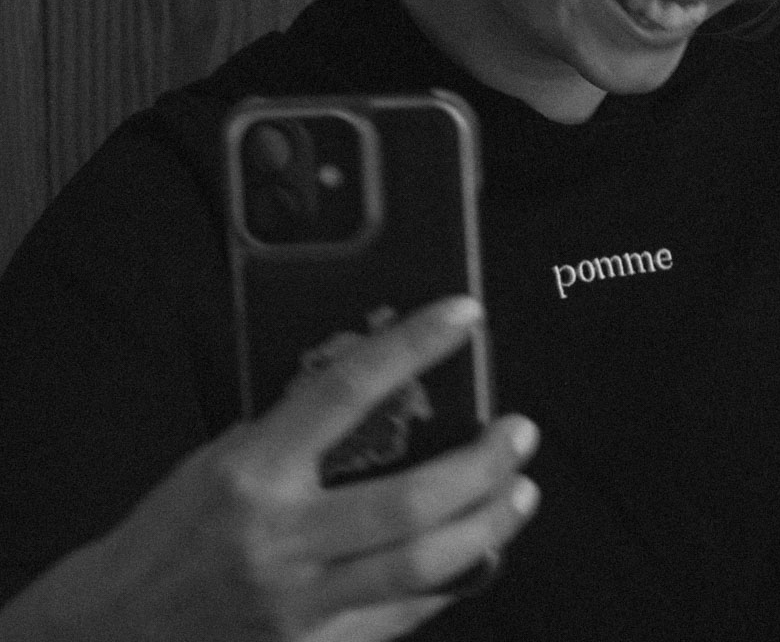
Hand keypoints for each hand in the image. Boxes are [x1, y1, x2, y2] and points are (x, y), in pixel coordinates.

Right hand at [0, 296, 538, 641]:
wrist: (116, 633)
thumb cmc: (170, 533)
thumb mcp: (220, 460)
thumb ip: (294, 432)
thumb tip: (379, 392)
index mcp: (253, 472)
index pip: (347, 390)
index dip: (413, 345)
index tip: (463, 314)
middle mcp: (280, 540)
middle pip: (410, 501)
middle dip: (481, 464)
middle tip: (519, 431)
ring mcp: (299, 604)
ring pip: (421, 567)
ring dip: (486, 524)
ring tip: (519, 491)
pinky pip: (400, 616)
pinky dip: (448, 581)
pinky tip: (477, 551)